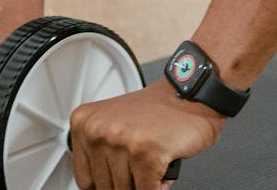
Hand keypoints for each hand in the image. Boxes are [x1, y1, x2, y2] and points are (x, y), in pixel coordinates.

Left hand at [68, 76, 223, 189]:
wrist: (192, 94)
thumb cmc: (159, 111)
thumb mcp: (115, 125)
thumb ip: (101, 154)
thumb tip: (99, 188)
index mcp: (84, 122)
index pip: (86, 180)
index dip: (107, 183)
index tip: (119, 179)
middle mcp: (98, 130)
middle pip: (105, 187)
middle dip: (129, 183)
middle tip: (142, 167)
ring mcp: (121, 142)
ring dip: (145, 184)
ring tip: (154, 163)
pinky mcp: (146, 154)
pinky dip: (160, 187)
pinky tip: (163, 168)